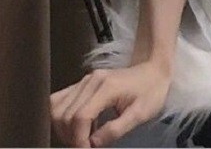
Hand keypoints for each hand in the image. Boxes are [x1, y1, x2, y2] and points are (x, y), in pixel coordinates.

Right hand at [50, 61, 171, 147]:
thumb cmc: (151, 91)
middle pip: (64, 115)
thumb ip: (116, 130)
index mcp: (107, 86)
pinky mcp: (82, 83)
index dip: (79, 140)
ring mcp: (85, 80)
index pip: (80, 117)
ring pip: (56, 108)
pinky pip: (59, 101)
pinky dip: (63, 118)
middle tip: (87, 146)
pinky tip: (81, 126)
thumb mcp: (141, 114)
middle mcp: (91, 80)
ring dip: (64, 129)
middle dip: (71, 137)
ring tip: (83, 137)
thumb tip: (93, 144)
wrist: (154, 70)